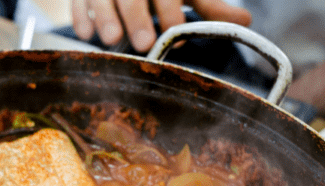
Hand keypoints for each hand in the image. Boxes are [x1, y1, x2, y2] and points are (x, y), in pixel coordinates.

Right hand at [72, 0, 250, 52]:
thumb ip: (209, 6)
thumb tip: (246, 20)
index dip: (169, 9)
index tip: (173, 29)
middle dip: (137, 17)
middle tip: (143, 43)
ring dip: (105, 18)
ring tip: (111, 41)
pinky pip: (77, 1)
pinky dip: (80, 17)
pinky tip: (86, 35)